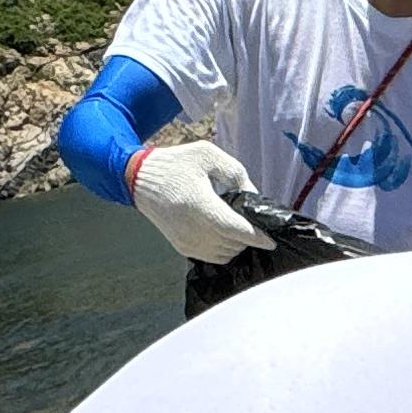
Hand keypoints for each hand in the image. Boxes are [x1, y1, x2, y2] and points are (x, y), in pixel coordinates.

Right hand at [131, 141, 269, 267]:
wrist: (139, 179)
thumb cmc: (175, 164)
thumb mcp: (208, 155)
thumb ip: (236, 173)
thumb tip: (254, 197)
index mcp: (199, 205)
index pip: (234, 229)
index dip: (257, 236)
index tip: (272, 239)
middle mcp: (192, 228)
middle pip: (233, 243)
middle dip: (248, 234)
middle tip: (251, 219)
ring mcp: (186, 241)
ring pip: (226, 253)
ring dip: (237, 242)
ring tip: (237, 223)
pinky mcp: (182, 247)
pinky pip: (214, 257)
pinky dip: (226, 248)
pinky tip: (225, 231)